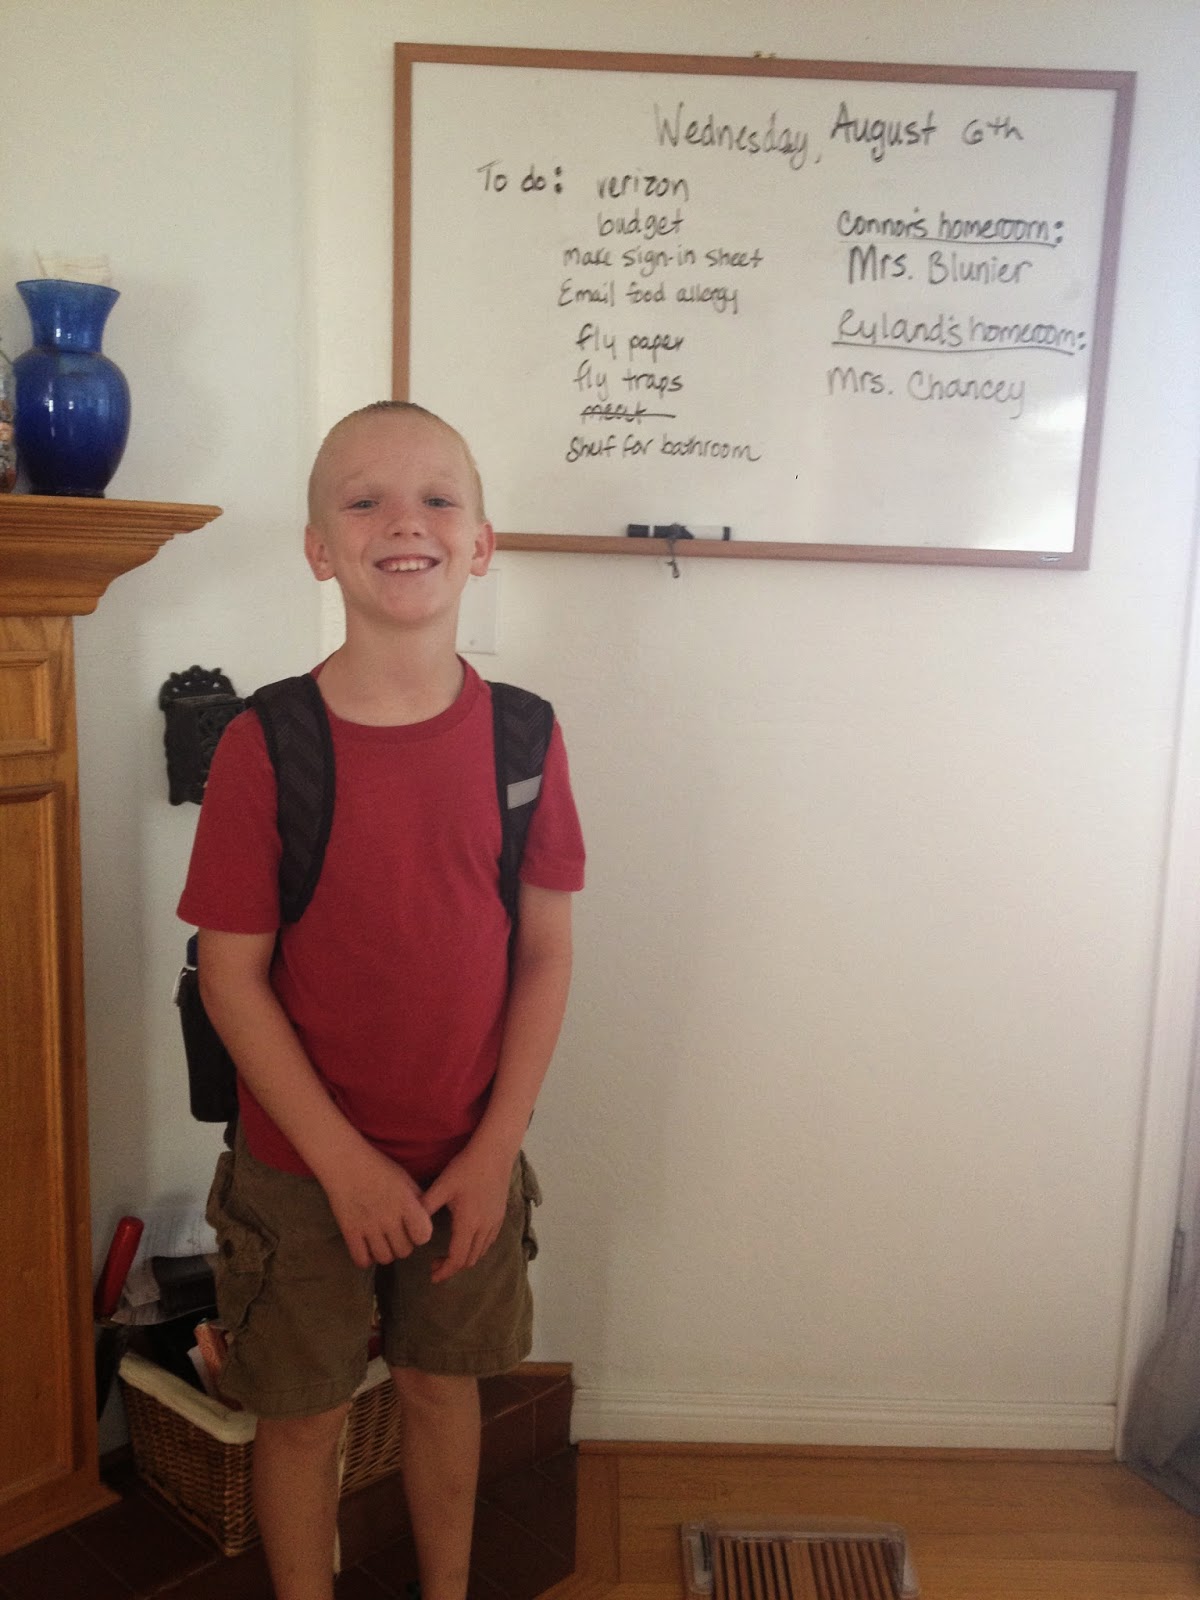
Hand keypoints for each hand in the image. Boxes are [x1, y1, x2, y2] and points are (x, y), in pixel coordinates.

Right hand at [321, 1142, 433, 1267]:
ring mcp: (368, 1226)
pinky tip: (367, 1246)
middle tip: (397, 1234)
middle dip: (403, 1244)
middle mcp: (389, 1217)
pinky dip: (366, 1258)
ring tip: (382, 1241)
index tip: (415, 1227)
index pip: (423, 1236)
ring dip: (386, 1252)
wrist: (345, 1162)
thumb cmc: (378, 1167)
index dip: (421, 1234)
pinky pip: (362, 1260)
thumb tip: (425, 1220)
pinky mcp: (349, 1231)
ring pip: (385, 1258)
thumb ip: (417, 1200)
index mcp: (405, 1202)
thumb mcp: (404, 1179)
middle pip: (404, 1251)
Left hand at [421, 1141, 514, 1283]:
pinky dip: (476, 1248)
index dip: (445, 1271)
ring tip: (449, 1253)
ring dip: (465, 1258)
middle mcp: (484, 1228)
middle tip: (435, 1263)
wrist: (495, 1153)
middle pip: (469, 1260)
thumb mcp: (443, 1185)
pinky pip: (489, 1242)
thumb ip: (426, 1205)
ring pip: (481, 1252)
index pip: (457, 1259)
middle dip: (452, 1266)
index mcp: (468, 1224)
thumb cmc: (466, 1168)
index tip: (432, 1276)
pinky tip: (466, 1238)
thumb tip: (409, 1223)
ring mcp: (495, 1223)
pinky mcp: (500, 1216)